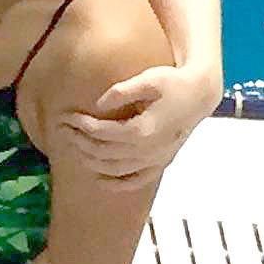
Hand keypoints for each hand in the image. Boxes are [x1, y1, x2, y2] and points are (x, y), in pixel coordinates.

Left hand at [60, 63, 219, 181]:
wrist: (200, 95)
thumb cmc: (173, 83)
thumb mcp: (148, 80)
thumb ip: (121, 92)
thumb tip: (97, 105)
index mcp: (144, 129)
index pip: (102, 132)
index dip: (81, 125)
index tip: (66, 116)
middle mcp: (148, 149)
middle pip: (103, 152)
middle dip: (79, 141)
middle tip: (63, 129)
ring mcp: (155, 159)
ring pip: (115, 169)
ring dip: (90, 160)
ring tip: (74, 147)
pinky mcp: (161, 163)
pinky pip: (137, 181)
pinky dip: (117, 184)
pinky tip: (99, 179)